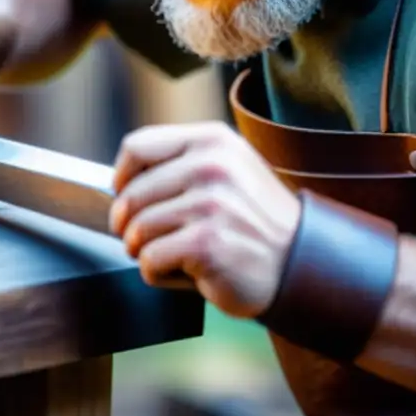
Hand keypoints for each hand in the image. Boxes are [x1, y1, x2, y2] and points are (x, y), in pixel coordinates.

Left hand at [109, 121, 300, 317]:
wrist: (299, 264)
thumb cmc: (249, 221)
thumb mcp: (224, 171)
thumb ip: (178, 165)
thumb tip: (115, 184)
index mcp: (211, 141)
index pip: (136, 147)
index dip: (121, 178)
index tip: (124, 196)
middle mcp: (211, 165)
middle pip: (130, 196)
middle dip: (130, 226)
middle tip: (150, 241)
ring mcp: (210, 203)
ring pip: (136, 231)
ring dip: (148, 253)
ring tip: (181, 256)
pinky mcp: (206, 243)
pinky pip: (149, 260)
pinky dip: (159, 274)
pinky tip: (190, 272)